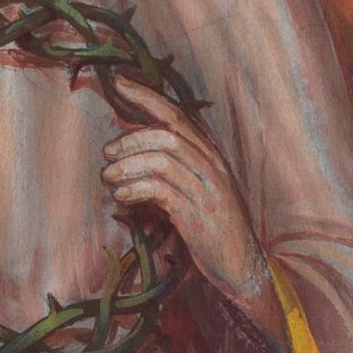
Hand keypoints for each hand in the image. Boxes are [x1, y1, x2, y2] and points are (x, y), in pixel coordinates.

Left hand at [100, 96, 269, 318]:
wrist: (244, 268)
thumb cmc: (216, 231)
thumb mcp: (201, 191)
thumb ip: (179, 169)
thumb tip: (137, 153)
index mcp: (213, 156)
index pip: (179, 115)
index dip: (148, 97)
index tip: (119, 83)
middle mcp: (213, 167)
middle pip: (167, 135)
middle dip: (131, 139)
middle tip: (108, 153)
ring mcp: (207, 191)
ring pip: (161, 160)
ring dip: (128, 165)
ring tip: (109, 178)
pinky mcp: (197, 216)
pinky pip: (161, 191)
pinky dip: (135, 189)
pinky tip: (121, 197)